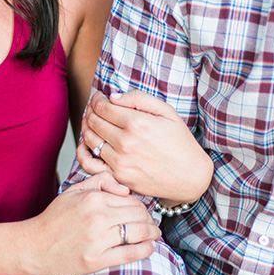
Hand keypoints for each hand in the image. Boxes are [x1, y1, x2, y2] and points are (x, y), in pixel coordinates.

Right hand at [25, 172, 160, 274]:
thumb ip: (99, 181)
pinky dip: (145, 250)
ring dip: (151, 234)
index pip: (130, 200)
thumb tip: (125, 188)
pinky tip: (150, 248)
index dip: (142, 206)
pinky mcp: (96, 260)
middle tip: (153, 225)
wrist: (33, 246)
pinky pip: (130, 254)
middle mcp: (97, 218)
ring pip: (138, 233)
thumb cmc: (53, 220)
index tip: (144, 212)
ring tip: (154, 235)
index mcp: (93, 199)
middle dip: (149, 220)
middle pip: (138, 216)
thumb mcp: (73, 192)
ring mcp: (97, 240)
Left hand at [78, 91, 212, 204]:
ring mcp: (119, 162)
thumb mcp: (167, 112)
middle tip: (94, 108)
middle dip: (90, 111)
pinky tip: (87, 143)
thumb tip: (113, 97)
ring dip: (86, 127)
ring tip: (92, 122)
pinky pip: (89, 163)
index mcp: (137, 124)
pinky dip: (83, 151)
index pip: (102, 106)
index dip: (96, 99)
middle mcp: (125, 143)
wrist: (190, 177)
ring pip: (89, 139)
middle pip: (92, 121)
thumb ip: (138, 99)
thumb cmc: (180, 142)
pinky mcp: (117, 177)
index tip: (99, 98)